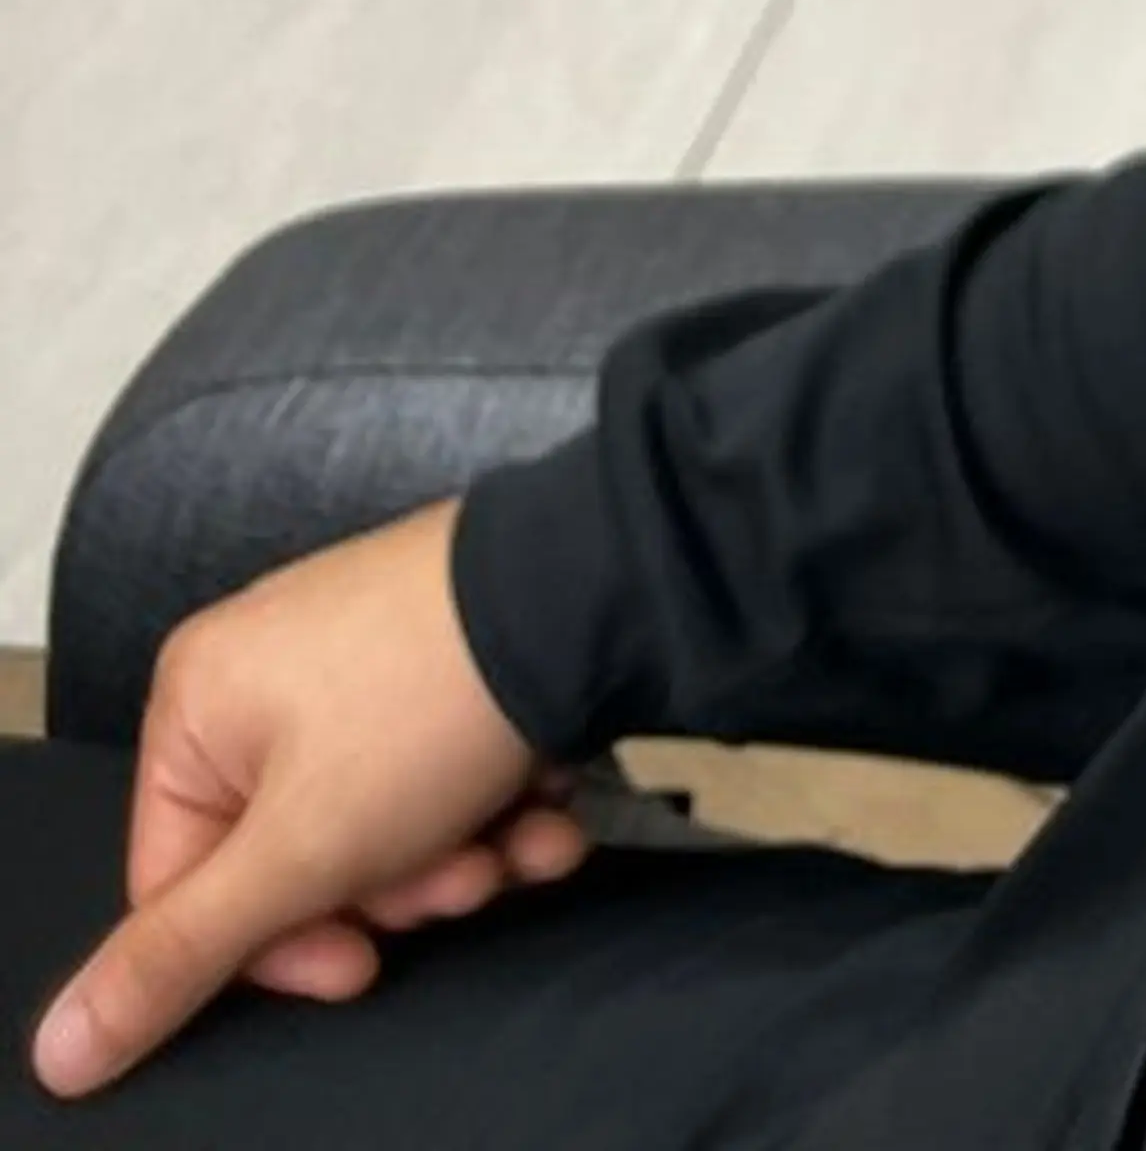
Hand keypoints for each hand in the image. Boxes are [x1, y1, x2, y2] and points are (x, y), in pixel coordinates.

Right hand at [27, 495, 600, 1099]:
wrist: (594, 588)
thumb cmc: (429, 700)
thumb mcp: (295, 853)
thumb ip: (180, 954)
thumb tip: (62, 1045)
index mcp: (199, 704)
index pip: (186, 884)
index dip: (277, 945)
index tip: (357, 963)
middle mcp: (268, 671)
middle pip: (297, 858)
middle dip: (394, 889)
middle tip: (458, 878)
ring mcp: (360, 659)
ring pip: (383, 824)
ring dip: (460, 856)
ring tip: (520, 835)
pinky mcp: (442, 659)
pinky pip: (442, 771)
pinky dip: (497, 804)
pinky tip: (550, 804)